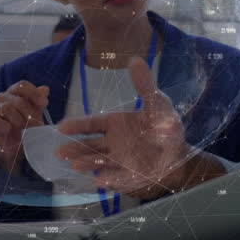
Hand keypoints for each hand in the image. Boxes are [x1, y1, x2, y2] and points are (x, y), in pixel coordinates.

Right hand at [0, 81, 49, 172]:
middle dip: (30, 112)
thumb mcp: (36, 111)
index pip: (22, 85)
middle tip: (37, 123)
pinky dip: (5, 125)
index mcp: (14, 92)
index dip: (34, 93)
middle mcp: (3, 98)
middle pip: (18, 99)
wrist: (15, 143)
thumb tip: (45, 89)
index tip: (44, 103)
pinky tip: (10, 129)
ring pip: (7, 108)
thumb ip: (39, 100)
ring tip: (25, 128)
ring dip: (20, 120)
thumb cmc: (25, 122)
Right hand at [56, 57, 187, 197]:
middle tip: (59, 152)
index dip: (77, 126)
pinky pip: (115, 178)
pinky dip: (107, 179)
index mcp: (115, 123)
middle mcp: (112, 142)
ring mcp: (118, 161)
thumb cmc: (166, 127)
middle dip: (74, 148)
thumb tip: (135, 59)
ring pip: (97, 161)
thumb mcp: (158, 104)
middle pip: (89, 145)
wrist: (180, 155)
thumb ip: (144, 86)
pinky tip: (98, 180)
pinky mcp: (128, 176)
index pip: (92, 124)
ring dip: (86, 163)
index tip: (62, 128)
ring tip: (74, 165)